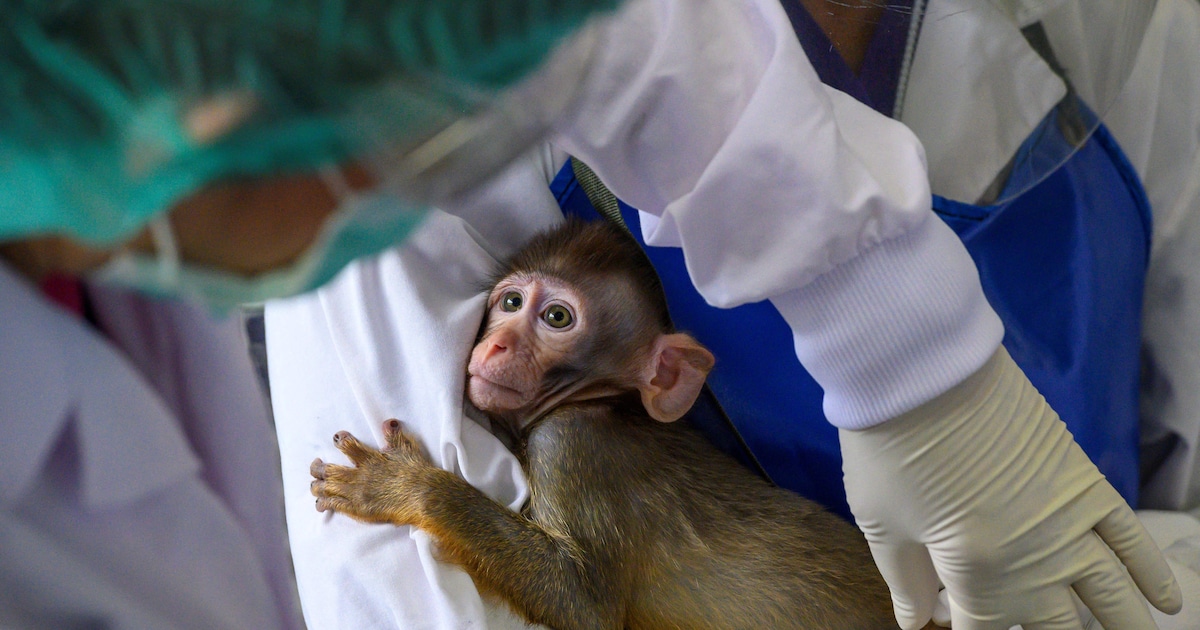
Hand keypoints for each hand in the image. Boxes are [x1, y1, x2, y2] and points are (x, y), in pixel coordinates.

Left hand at [310, 419, 432, 524]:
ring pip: (327, 489)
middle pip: (329, 470)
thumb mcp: (407, 450)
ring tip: (314, 485)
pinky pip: (335, 506)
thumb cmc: (418, 472)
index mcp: (370, 459)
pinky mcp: (359, 510)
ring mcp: (358, 494)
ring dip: (317, 486)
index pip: (347, 445)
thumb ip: (395, 436)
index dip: (340, 440)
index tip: (336, 438)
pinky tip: (320, 504)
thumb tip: (388, 422)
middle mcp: (360, 475)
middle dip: (318, 468)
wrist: (424, 496)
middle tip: (316, 465)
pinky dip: (324, 504)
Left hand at [840, 347, 1181, 628]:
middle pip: (1058, 624)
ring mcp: (1068, 521)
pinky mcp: (1084, 481)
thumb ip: (906, 580)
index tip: (963, 627)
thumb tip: (916, 622)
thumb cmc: (889, 448)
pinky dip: (1152, 572)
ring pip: (1111, 594)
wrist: (920, 370)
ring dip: (1123, 625)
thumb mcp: (883, 523)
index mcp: (980, 576)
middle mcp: (1036, 559)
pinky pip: (1131, 537)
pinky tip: (1166, 602)